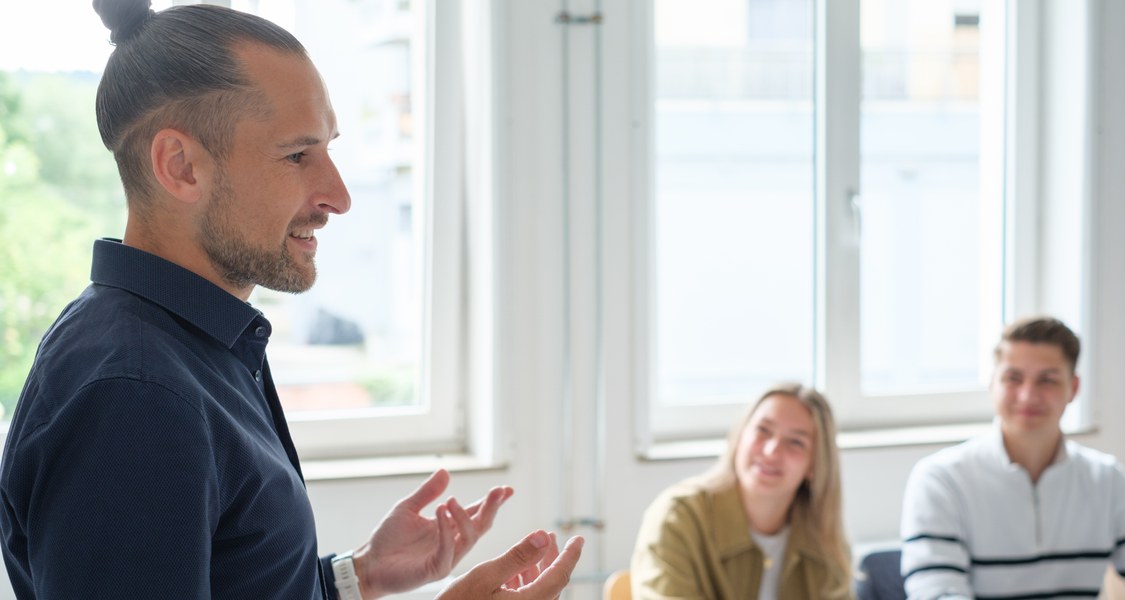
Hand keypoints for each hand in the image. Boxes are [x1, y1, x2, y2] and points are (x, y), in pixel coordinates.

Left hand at [351, 469, 513, 597]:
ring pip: (469, 538)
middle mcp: (452, 542)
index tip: (506, 490)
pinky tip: (441, 511)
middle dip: (491, 508)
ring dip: (464, 517)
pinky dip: (446, 529)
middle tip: (498, 492)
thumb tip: (445, 471)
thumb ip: (427, 492)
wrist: (370, 562)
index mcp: (448, 528)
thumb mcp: (408, 508)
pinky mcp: (435, 569)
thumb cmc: (388, 539)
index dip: (492, 502)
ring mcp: (446, 557)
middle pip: (480, 526)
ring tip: (451, 500)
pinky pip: (447, 549)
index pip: (476, 513)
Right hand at [435, 530, 583, 598]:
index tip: (579, 539)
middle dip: (553, 557)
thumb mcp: (485, 575)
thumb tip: (543, 536)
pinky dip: (528, 581)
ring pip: (541, 591)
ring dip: (540, 568)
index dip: (570, 554)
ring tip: (538, 547)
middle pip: (552, 583)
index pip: (560, 575)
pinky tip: (519, 570)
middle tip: (553, 536)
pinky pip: (530, 599)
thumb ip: (517, 556)